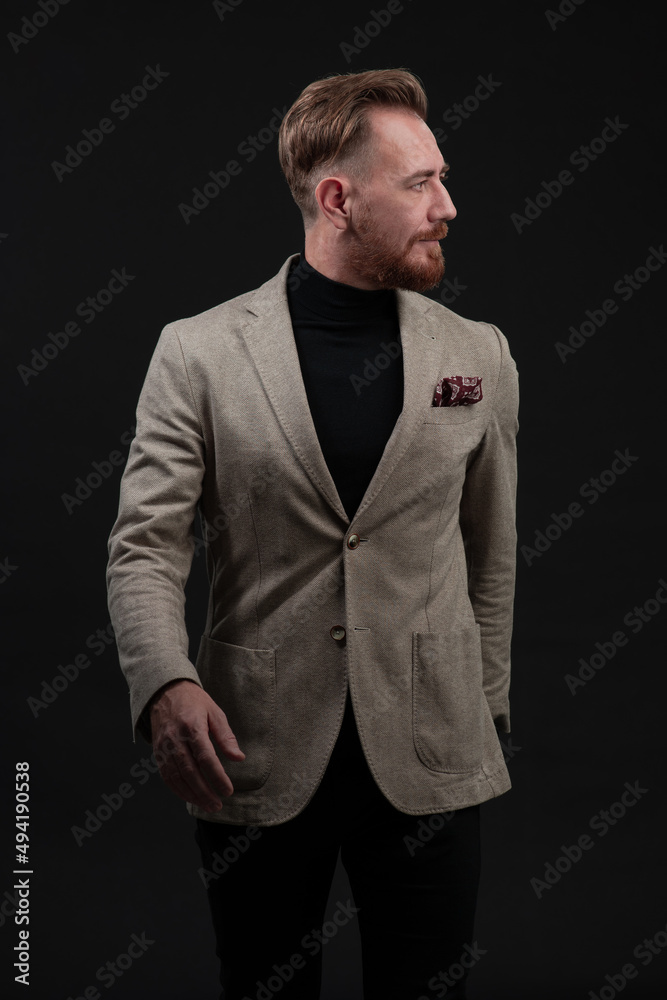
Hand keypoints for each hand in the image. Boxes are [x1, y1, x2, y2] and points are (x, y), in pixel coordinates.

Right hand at [148, 679, 244, 812]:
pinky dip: (178, 790)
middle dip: (204, 792)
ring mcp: (164, 746)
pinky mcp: (157, 752)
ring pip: (176, 777)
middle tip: (218, 805)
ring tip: (207, 805)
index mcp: (192, 726)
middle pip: (189, 772)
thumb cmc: (194, 702)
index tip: (228, 790)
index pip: (205, 757)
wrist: (165, 692)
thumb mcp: (215, 712)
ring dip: (191, 795)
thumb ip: (226, 736)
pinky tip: (190, 797)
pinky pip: (166, 776)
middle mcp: (175, 738)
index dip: (217, 776)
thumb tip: (238, 758)